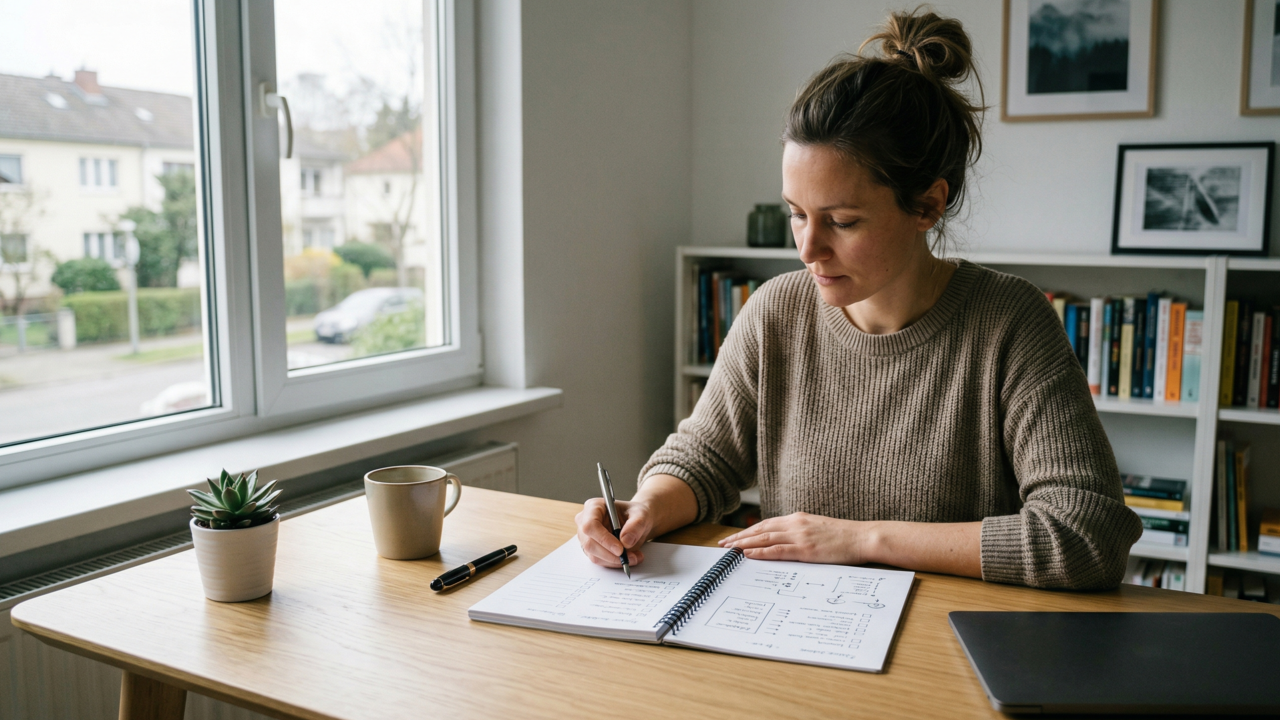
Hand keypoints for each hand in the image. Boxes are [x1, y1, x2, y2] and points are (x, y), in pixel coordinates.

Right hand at [575, 498, 651, 567]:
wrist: (636, 522)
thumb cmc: (635, 514)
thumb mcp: (641, 515)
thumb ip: (635, 525)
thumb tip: (625, 541)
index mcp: (594, 507)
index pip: (590, 525)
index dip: (603, 539)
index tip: (620, 549)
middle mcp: (585, 521)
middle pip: (590, 543)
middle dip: (611, 554)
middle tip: (630, 557)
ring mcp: (586, 537)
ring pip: (594, 555)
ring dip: (615, 560)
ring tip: (634, 557)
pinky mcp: (592, 549)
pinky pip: (600, 560)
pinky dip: (615, 563)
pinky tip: (628, 558)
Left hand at [718, 512, 873, 564]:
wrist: (863, 537)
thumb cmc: (844, 537)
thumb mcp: (819, 529)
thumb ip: (802, 532)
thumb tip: (787, 541)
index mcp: (798, 518)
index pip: (767, 524)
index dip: (748, 531)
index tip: (735, 537)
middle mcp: (796, 524)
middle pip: (761, 530)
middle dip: (740, 537)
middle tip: (724, 544)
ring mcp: (800, 536)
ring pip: (764, 539)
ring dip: (744, 545)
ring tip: (729, 551)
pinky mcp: (806, 549)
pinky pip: (777, 550)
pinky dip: (760, 552)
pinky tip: (748, 555)